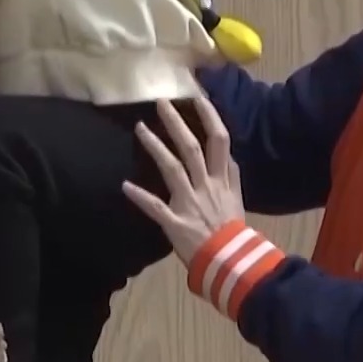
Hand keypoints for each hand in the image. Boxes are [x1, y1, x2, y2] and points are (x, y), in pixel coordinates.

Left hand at [122, 98, 244, 263]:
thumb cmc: (233, 233)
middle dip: (176, 123)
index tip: (198, 98)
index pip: (219, 141)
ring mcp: (189, 203)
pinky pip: (155, 207)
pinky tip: (125, 185)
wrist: (230, 263)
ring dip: (155, 147)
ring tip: (140, 128)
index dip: (210, 117)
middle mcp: (206, 186)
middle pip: (191, 148)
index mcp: (222, 180)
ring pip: (172, 169)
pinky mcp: (174, 222)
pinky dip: (140, 197)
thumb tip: (227, 156)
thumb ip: (231, 178)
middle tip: (160, 102)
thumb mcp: (237, 200)